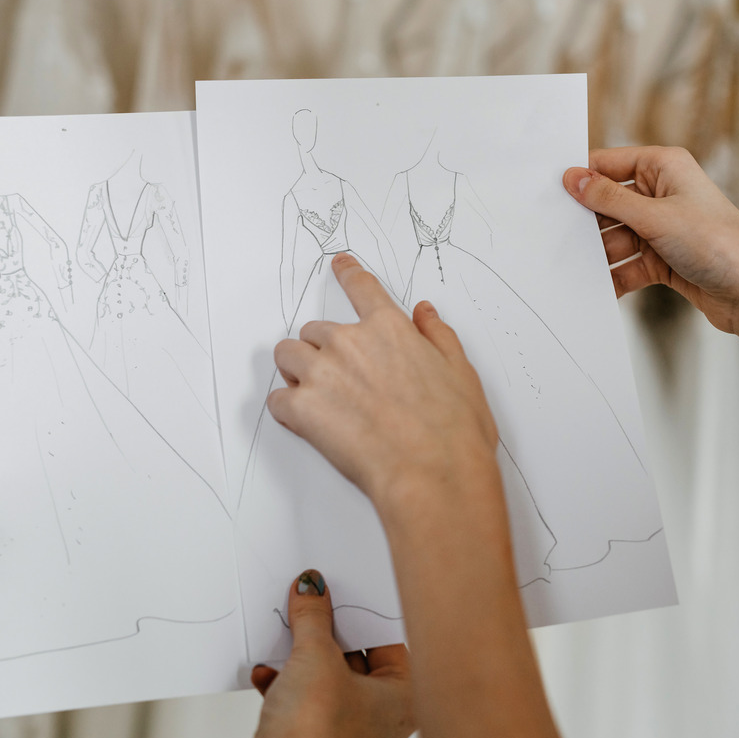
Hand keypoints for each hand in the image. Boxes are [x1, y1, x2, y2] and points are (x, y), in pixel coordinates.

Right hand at [234, 570, 413, 737]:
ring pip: (328, 684)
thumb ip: (314, 617)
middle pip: (357, 663)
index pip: (390, 645)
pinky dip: (286, 687)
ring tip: (288, 637)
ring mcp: (346, 736)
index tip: (343, 597)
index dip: (363, 618)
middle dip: (329, 637)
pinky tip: (267, 673)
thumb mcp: (316, 655)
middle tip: (312, 610)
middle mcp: (381, 723)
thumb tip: (313, 590)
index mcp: (403, 701)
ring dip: (304, 662)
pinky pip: (304, 706)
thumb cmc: (316, 734)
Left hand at [266, 253, 500, 518]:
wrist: (433, 473)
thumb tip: (425, 312)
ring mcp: (322, 374)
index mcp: (389, 329)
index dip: (348, 274)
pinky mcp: (302, 409)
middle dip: (323, 350)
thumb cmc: (453, 430)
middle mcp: (350, 343)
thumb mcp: (460, 372)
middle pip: (314, 330)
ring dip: (297, 372)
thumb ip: (438, 335)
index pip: (362, 289)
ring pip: (287, 356)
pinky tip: (309, 425)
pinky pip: (277, 399)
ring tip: (320, 399)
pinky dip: (288, 409)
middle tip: (342, 380)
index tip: (339, 264)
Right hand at [563, 146, 738, 335]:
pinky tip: (599, 289)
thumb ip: (609, 198)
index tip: (551, 194)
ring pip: (615, 238)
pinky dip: (615, 277)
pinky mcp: (664, 259)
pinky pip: (628, 265)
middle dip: (587, 224)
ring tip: (577, 270)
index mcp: (665, 167)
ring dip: (600, 256)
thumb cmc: (718, 243)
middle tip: (559, 239)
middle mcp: (663, 194)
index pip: (609, 164)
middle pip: (608, 204)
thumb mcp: (655, 217)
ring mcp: (663, 229)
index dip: (581, 178)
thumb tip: (573, 178)